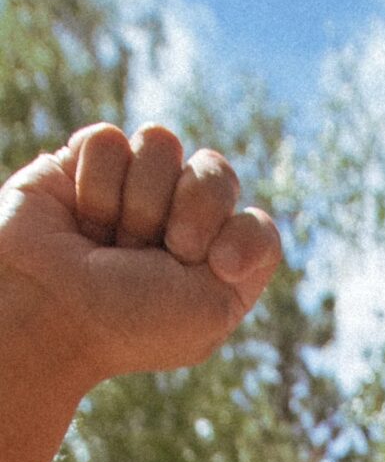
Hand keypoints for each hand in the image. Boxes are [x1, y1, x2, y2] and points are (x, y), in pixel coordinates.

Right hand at [0, 124, 281, 389]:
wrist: (49, 311)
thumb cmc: (129, 322)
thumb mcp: (214, 308)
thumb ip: (255, 252)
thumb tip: (243, 205)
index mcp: (218, 263)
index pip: (257, 222)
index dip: (240, 234)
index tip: (214, 264)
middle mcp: (181, 220)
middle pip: (216, 170)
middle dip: (188, 210)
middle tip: (151, 253)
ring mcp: (135, 188)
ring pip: (162, 142)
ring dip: (136, 201)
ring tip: (110, 241)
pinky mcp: (86, 163)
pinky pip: (109, 139)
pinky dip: (95, 185)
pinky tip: (80, 219)